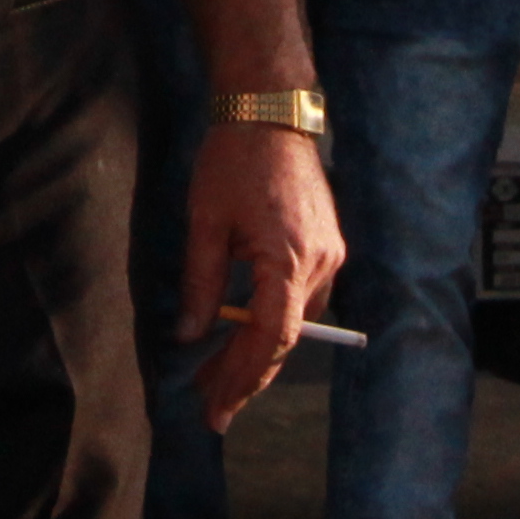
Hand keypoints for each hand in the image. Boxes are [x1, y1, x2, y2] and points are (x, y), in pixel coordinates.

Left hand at [175, 116, 347, 430]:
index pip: (270, 338)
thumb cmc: (233, 160)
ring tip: (215, 376)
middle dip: (246, 377)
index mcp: (289, 258)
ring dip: (257, 351)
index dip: (242, 378)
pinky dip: (273, 322)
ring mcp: (330, 255)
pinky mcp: (329, 246)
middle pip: (285, 339)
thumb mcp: (205, 222)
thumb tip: (189, 335)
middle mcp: (320, 263)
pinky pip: (302, 299)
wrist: (271, 111)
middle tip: (211, 408)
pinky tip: (242, 333)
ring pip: (295, 323)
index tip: (216, 408)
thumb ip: (200, 283)